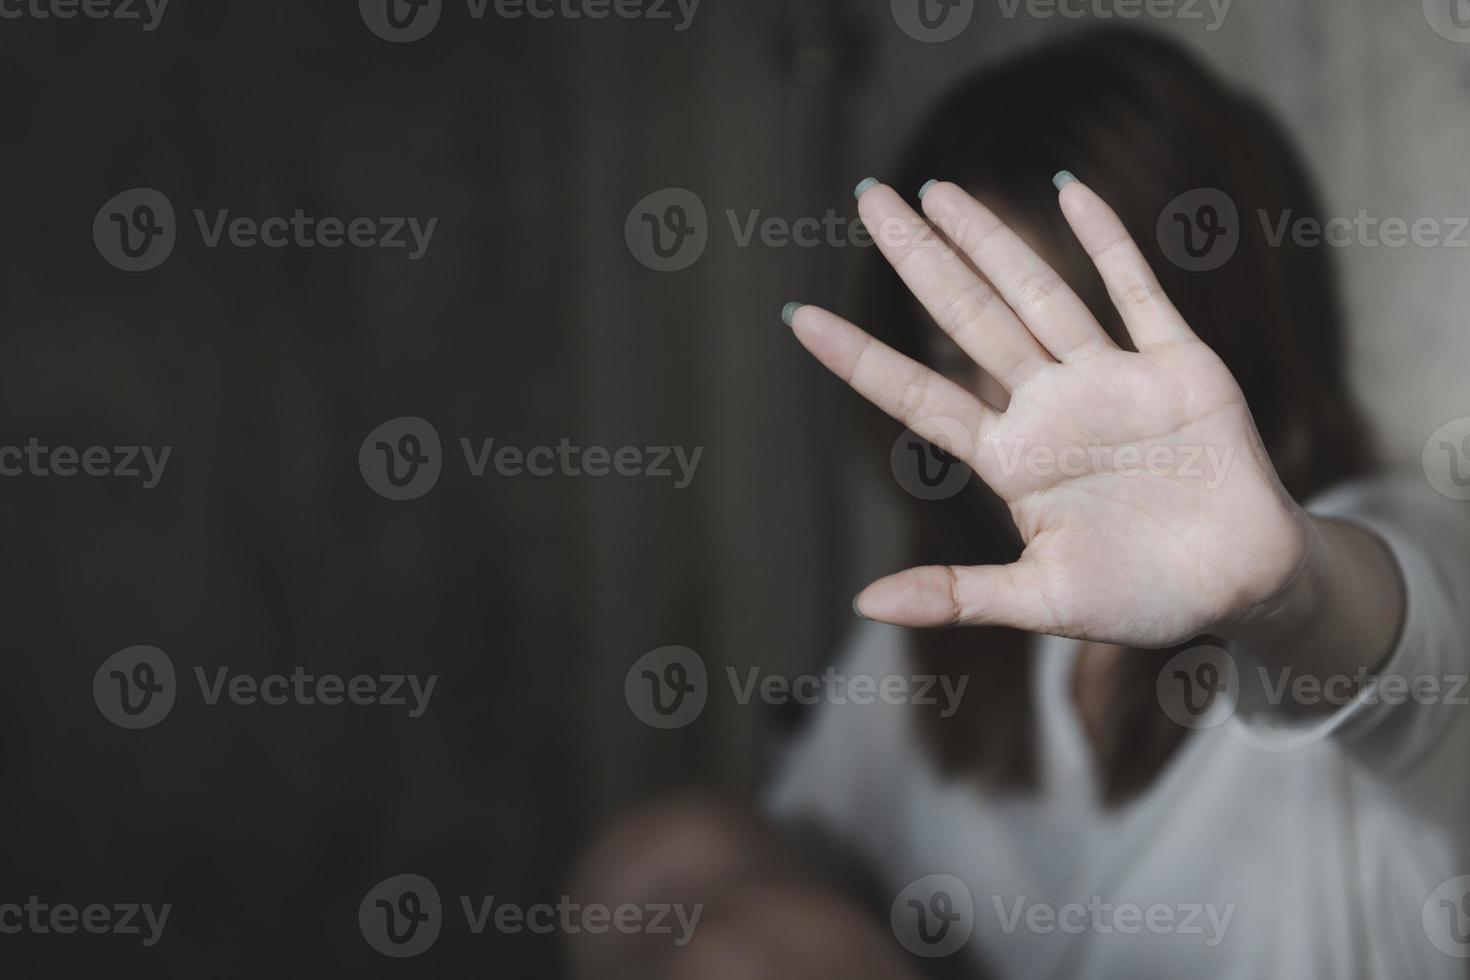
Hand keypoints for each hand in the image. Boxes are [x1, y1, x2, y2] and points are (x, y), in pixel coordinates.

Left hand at [786, 177, 1313, 648]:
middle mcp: (1049, 409)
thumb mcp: (1043, 601)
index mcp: (1011, 461)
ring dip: (992, 240)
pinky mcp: (1178, 368)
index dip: (860, 358)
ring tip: (937, 190)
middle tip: (867, 197)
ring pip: (1039, 295)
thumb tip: (863, 604)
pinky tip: (1068, 194)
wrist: (1244, 589)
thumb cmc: (1141, 598)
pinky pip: (1138, 295)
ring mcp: (1110, 381)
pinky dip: (1110, 243)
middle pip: (969, 319)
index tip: (798, 317)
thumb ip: (957, 596)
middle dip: (921, 259)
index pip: (918, 397)